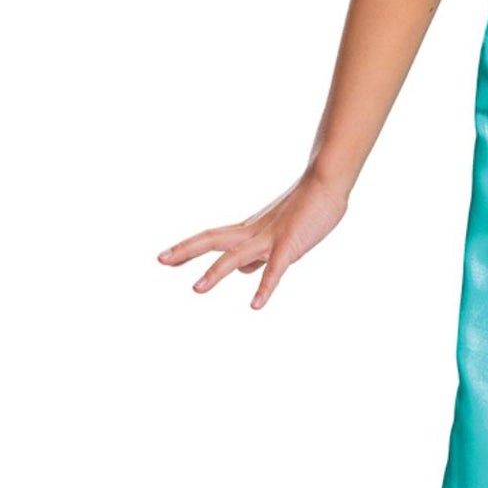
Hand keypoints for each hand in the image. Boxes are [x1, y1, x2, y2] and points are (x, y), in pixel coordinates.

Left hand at [157, 168, 349, 308]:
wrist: (327, 181)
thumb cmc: (308, 205)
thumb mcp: (280, 233)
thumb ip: (260, 254)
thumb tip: (243, 271)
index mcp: (251, 228)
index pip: (212, 237)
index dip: (188, 247)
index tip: (165, 257)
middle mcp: (254, 232)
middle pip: (213, 240)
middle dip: (186, 250)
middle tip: (160, 260)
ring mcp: (271, 238)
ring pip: (235, 256)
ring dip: (214, 272)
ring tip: (196, 289)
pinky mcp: (290, 245)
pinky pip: (274, 269)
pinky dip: (264, 287)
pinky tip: (255, 306)